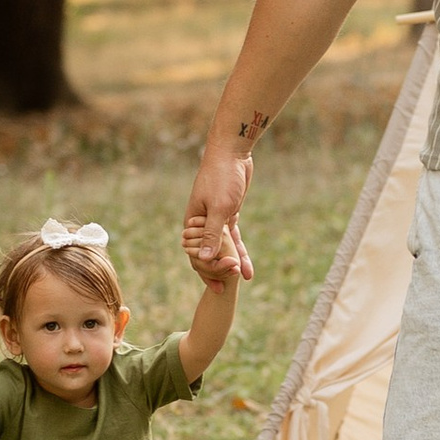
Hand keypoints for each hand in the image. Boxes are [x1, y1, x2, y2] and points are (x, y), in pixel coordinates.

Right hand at [183, 143, 255, 281]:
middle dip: (219, 270)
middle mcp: (201, 223)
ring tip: (245, 278)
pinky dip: (240, 250)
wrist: (232, 153)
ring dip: (233, 263)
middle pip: (208, 254)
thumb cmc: (222, 177)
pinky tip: (247, 265)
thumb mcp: (219, 208)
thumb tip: (203, 259)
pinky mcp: (228, 215)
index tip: (219, 286)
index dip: (206, 271)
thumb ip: (211, 234)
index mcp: (192, 222)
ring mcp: (215, 220)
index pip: (196, 255)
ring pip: (223, 248)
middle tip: (230, 287)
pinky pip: (233, 238)